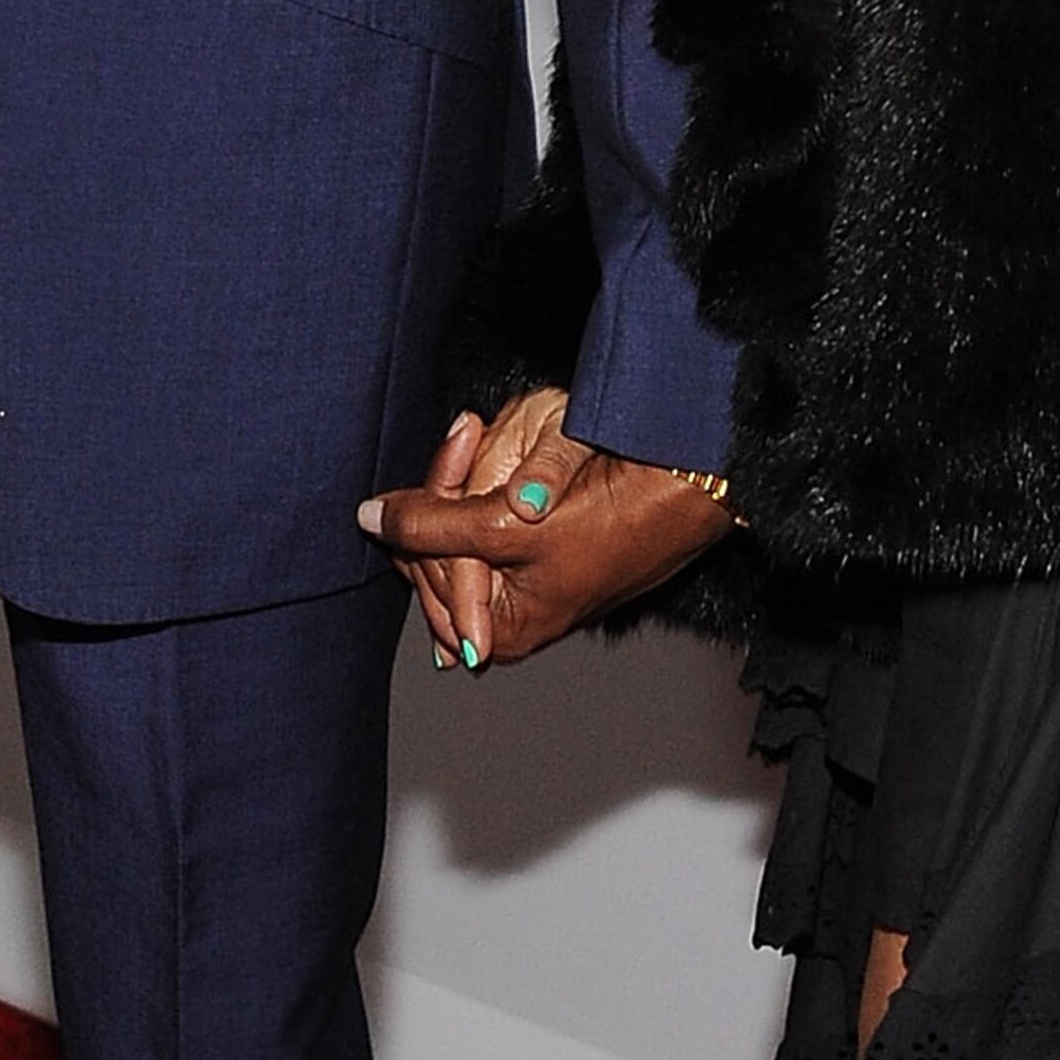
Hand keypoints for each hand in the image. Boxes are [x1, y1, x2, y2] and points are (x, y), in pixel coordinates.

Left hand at [358, 387, 727, 670]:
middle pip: (434, 546)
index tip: (465, 441)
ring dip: (468, 471)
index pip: (421, 566)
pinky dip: (486, 475)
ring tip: (490, 428)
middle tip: (475, 428)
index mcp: (497, 631)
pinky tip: (503, 448)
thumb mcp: (508, 524)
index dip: (431, 505)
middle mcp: (505, 618)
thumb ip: (429, 524)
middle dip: (449, 485)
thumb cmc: (617, 520)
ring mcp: (521, 584)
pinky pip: (484, 512)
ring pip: (456, 522)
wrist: (690, 488)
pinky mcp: (537, 551)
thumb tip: (369, 519)